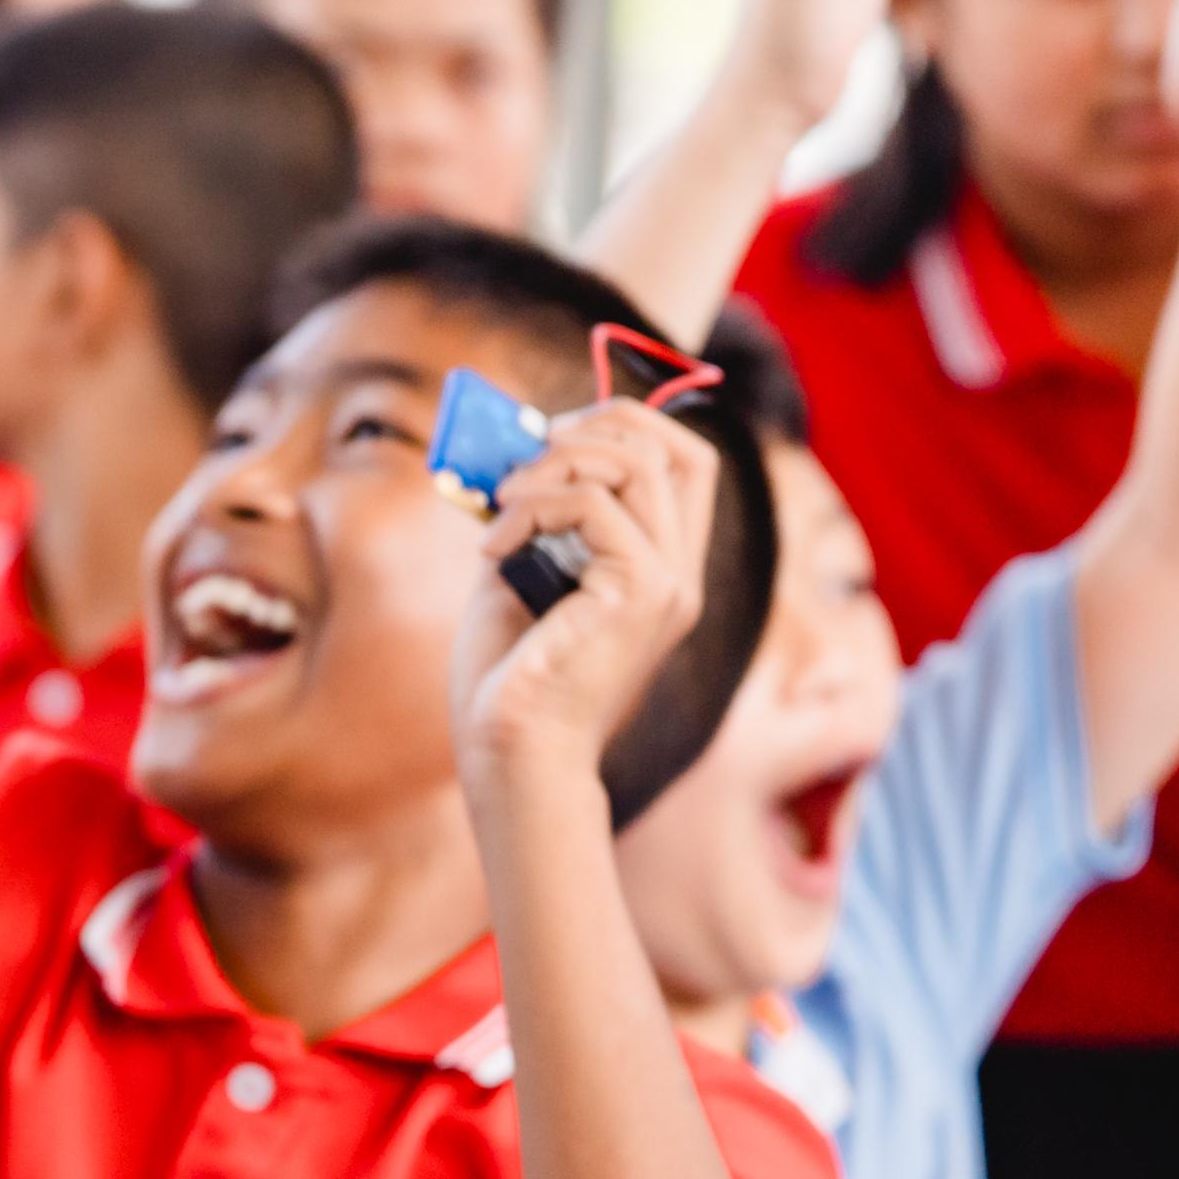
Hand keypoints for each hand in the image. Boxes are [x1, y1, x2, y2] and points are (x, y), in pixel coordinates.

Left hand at [449, 401, 719, 802]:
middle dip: (591, 426)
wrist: (512, 754)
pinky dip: (530, 507)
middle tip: (523, 455)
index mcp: (660, 570)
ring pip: (635, 464)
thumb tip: (511, 448)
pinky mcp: (642, 593)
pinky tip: (493, 550)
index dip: (626, 425)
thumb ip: (530, 513)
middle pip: (671, 446)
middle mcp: (680, 575)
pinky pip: (593, 504)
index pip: (685, 462)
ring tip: (500, 504)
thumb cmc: (508, 680)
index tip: (553, 437)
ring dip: (552, 465)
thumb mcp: (517, 572)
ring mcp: (669, 584)